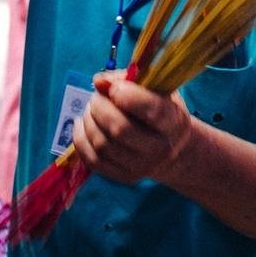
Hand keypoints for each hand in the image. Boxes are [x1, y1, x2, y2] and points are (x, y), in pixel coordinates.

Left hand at [73, 71, 193, 185]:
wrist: (175, 149)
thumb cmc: (161, 110)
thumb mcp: (155, 88)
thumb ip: (128, 79)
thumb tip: (99, 81)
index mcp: (171, 121)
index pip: (152, 110)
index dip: (128, 96)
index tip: (115, 88)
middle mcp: (159, 148)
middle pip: (120, 129)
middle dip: (100, 107)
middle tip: (97, 97)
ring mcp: (141, 166)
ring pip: (102, 144)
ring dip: (88, 121)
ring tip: (91, 109)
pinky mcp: (124, 177)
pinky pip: (93, 160)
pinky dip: (80, 139)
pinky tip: (83, 124)